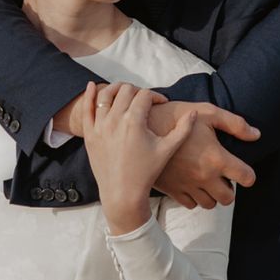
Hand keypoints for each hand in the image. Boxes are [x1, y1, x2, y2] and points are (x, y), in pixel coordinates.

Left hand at [82, 82, 194, 235]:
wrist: (122, 194)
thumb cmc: (146, 172)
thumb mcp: (167, 150)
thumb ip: (183, 129)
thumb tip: (193, 112)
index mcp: (134, 121)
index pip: (145, 95)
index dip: (156, 96)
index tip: (161, 102)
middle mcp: (115, 120)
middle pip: (126, 90)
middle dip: (138, 91)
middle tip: (145, 100)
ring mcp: (100, 126)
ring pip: (106, 95)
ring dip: (116, 89)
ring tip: (125, 92)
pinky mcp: (89, 134)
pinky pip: (86, 109)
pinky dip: (89, 95)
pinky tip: (92, 86)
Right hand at [149, 101, 259, 208]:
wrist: (143, 127)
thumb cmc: (177, 116)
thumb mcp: (208, 112)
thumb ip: (235, 124)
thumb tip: (256, 135)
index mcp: (216, 159)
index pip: (246, 178)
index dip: (248, 174)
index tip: (242, 170)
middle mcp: (204, 177)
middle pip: (228, 198)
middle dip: (229, 188)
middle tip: (222, 175)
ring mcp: (188, 185)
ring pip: (209, 204)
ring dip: (212, 194)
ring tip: (207, 179)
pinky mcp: (173, 190)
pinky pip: (190, 204)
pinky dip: (195, 197)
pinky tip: (191, 182)